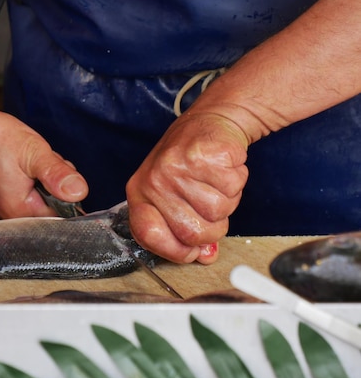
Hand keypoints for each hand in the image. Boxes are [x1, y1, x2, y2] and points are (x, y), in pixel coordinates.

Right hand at [0, 107, 87, 218]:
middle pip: (51, 208)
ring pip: (40, 199)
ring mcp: (1, 209)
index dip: (66, 191)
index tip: (53, 171)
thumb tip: (79, 193)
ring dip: (41, 179)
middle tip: (37, 162)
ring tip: (25, 160)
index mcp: (19, 212)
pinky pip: (26, 194)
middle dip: (53, 184)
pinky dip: (28, 179)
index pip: (62, 216)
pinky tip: (17, 165)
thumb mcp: (32, 152)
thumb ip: (57, 173)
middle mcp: (9, 217)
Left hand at [126, 112, 248, 263]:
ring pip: (218, 212)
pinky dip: (236, 182)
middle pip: (193, 233)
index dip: (176, 251)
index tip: (191, 250)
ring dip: (226, 201)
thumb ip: (185, 231)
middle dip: (212, 227)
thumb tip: (205, 256)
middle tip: (210, 205)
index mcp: (140, 194)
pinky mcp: (204, 155)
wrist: (210, 121)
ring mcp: (177, 168)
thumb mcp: (175, 197)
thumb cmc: (189, 163)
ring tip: (215, 181)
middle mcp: (154, 181)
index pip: (148, 236)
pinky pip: (232, 189)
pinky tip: (224, 168)